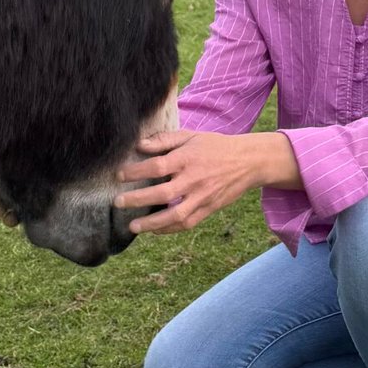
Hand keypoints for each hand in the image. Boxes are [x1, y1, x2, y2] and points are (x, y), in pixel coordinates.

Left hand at [114, 129, 275, 234]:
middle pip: (163, 193)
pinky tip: (155, 230)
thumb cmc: (215, 147)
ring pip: (175, 215)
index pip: (158, 167)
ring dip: (152, 223)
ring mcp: (202, 197)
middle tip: (118, 203)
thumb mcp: (191, 136)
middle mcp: (194, 179)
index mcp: (188, 158)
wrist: (249, 162)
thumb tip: (140, 144)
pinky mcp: (209, 209)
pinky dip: (170, 229)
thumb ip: (165, 140)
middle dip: (137, 199)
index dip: (136, 172)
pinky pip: (187, 223)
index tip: (119, 175)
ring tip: (133, 226)